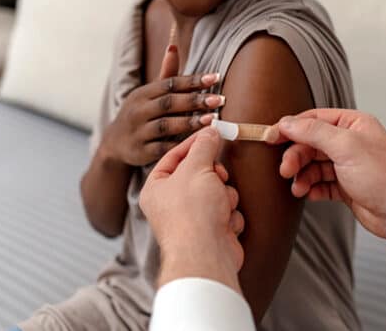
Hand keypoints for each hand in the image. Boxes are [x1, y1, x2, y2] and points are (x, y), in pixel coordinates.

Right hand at [99, 45, 225, 166]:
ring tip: (211, 120)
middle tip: (219, 99)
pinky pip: (162, 148)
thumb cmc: (141, 113)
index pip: (170, 83)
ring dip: (189, 122)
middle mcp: (138, 111)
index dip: (193, 80)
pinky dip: (179, 145)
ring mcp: (138, 132)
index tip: (216, 77)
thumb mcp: (149, 94)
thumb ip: (166, 75)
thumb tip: (174, 47)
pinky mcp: (141, 152)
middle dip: (195, 101)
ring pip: (166, 126)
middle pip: (169, 103)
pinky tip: (197, 142)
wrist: (115, 143)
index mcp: (143, 93)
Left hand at [140, 128, 244, 291]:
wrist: (205, 254)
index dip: (194, 143)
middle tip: (217, 176)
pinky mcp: (212, 231)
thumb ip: (204, 147)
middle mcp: (171, 204)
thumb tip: (210, 132)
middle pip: (200, 173)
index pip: (175, 156)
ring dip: (225, 195)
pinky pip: (227, 211)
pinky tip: (223, 223)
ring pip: (218, 191)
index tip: (212, 132)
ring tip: (219, 206)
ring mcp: (193, 219)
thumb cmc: (192, 212)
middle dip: (214, 175)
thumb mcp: (197, 168)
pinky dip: (229, 215)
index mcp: (156, 188)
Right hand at [270, 109, 385, 274]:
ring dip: (302, 175)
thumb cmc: (384, 176)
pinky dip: (312, 188)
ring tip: (298, 188)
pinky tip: (309, 194)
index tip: (270, 138)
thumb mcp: (346, 146)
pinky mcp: (346, 187)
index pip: (313, 119)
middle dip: (295, 157)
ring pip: (313, 165)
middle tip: (285, 170)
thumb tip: (287, 123)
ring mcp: (348, 165)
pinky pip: (321, 183)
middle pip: (310, 143)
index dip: (290, 128)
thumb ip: (314, 132)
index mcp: (353, 124)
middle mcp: (350, 142)